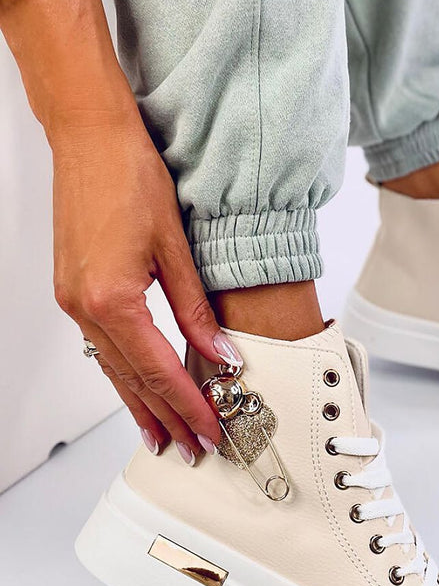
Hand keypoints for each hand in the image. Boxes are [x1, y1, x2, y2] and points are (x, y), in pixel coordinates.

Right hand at [51, 112, 238, 458]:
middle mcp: (84, 308)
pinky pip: (100, 346)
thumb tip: (220, 354)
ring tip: (162, 435)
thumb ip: (196, 308)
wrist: (89, 136)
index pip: (160, 371)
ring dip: (139, 404)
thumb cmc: (130, 176)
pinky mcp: (72, 290)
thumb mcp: (176, 245)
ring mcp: (72, 301)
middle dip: (164, 417)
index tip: (210, 432)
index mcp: (112, 300)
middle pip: (132, 379)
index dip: (188, 406)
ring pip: (111, 368)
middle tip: (190, 449)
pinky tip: (136, 386)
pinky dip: (122, 373)